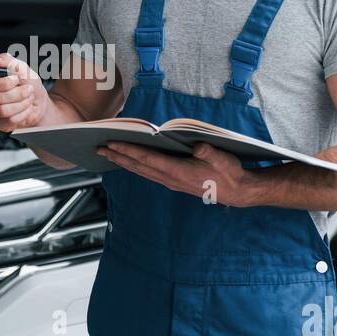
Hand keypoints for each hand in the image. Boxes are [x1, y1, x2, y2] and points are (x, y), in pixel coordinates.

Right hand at [0, 52, 47, 130]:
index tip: (17, 79)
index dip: (7, 83)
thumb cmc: (29, 84)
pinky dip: (21, 114)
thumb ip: (9, 61)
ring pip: (2, 111)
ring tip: (27, 99)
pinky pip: (7, 121)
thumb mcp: (22, 68)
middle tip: (27, 90)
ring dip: (21, 104)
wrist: (38, 102)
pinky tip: (24, 109)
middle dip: (18, 94)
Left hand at [96, 141, 257, 205]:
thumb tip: (197, 145)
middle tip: (99, 148)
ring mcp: (171, 182)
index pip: (147, 159)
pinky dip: (135, 167)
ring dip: (124, 162)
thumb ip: (209, 152)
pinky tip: (129, 162)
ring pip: (141, 171)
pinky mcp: (174, 182)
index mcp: (179, 171)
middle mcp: (171, 178)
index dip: (128, 150)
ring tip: (108, 154)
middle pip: (138, 166)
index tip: (112, 144)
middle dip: (118, 156)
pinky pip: (149, 174)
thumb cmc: (229, 172)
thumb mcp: (223, 158)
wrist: (237, 191)